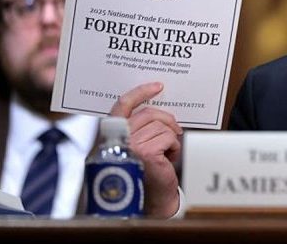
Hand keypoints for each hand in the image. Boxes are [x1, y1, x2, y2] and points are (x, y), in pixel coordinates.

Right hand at [110, 82, 182, 217]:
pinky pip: (168, 137)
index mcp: (111, 135)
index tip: (157, 86)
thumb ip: (138, 128)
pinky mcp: (145, 153)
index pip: (122, 105)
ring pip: (161, 126)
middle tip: (175, 130)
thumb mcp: (138, 145)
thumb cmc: (146, 172)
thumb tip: (156, 106)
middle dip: (166, 120)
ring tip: (168, 151)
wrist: (153, 200)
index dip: (140, 92)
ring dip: (170, 137)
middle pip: (148, 113)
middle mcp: (117, 140)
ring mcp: (130, 146)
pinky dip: (174, 146)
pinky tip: (169, 158)